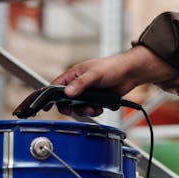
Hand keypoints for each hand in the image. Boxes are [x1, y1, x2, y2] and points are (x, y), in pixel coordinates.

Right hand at [52, 45, 178, 114]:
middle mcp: (79, 84)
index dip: (50, 96)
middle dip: (70, 107)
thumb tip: (67, 92)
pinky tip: (99, 108)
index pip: (57, 86)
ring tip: (92, 108)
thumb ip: (81, 83)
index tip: (47, 106)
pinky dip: (93, 111)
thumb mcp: (95, 74)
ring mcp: (88, 93)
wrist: (131, 73)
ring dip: (84, 111)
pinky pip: (90, 109)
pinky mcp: (97, 99)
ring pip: (78, 107)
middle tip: (73, 110)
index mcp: (75, 74)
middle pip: (66, 100)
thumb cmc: (113, 66)